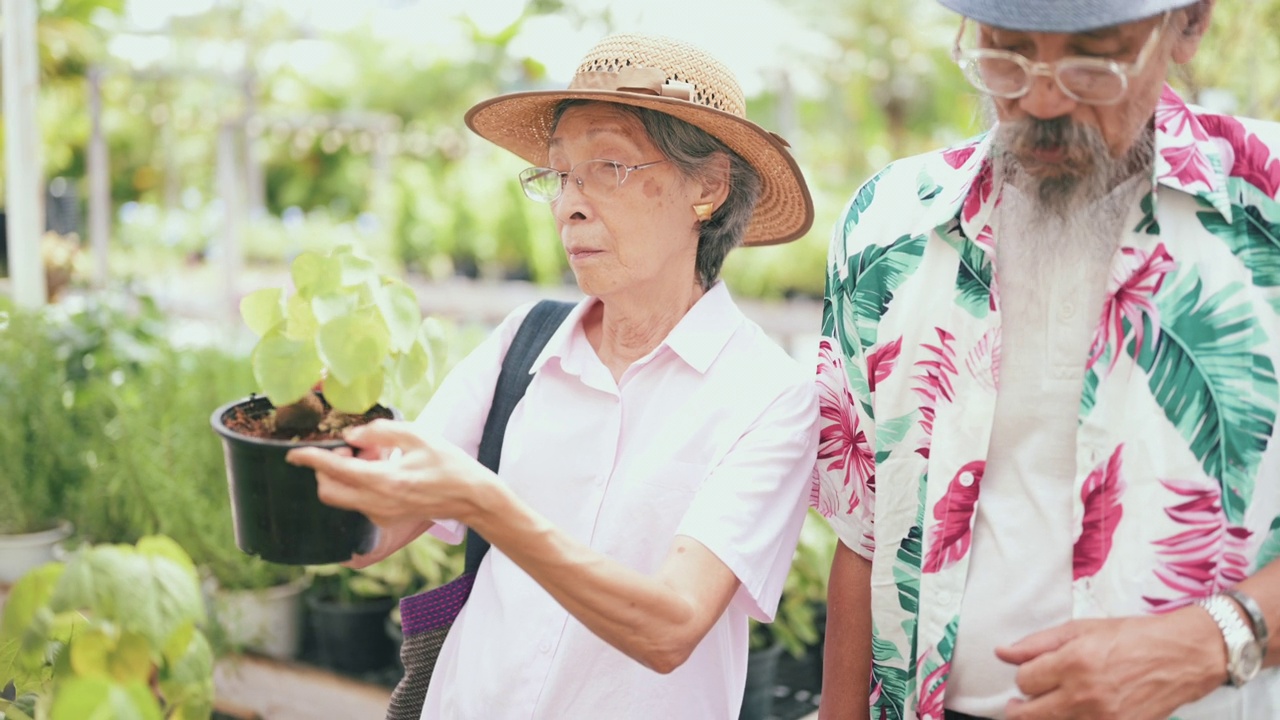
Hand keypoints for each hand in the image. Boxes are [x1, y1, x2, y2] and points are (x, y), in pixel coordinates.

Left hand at [285, 419, 499, 528]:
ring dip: (342, 476)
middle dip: (324, 470)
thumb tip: (351, 435)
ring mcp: (381, 514)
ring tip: (368, 455)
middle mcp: (378, 502)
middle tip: (344, 448)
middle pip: (328, 492)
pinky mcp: (385, 517)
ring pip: (341, 497)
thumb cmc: (449, 463)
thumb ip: (380, 431)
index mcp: (385, 480)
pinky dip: (356, 484)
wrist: (470, 497)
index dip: (310, 459)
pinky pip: (357, 501)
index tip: (293, 453)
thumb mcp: (418, 435)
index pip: (335, 470)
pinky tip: (379, 468)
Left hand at [996, 607, 1227, 719]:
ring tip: (1050, 706)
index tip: (1029, 676)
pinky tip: (1076, 712)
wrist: (1183, 657)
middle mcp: (1086, 694)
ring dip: (1046, 717)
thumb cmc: (1133, 637)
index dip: (1022, 678)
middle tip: (1019, 703)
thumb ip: (1038, 643)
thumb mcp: (1082, 629)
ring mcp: (1104, 717)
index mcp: (1074, 662)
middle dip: (1018, 708)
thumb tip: (1003, 653)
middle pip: (1030, 715)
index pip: (1024, 681)